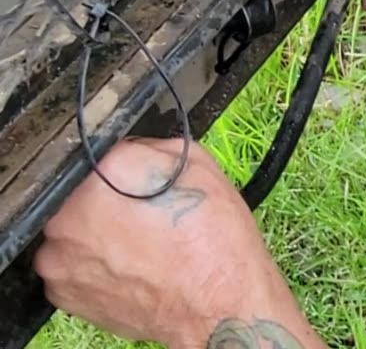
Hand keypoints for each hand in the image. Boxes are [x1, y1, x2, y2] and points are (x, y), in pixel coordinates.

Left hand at [34, 139, 316, 347]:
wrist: (218, 306)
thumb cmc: (216, 240)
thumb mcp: (201, 168)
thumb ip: (153, 149)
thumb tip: (130, 150)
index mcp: (104, 174)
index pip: (102, 153)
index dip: (126, 168)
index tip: (142, 184)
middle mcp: (69, 213)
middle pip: (78, 193)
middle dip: (105, 202)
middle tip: (141, 218)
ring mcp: (58, 257)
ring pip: (71, 231)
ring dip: (95, 234)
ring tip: (137, 247)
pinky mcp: (60, 292)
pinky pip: (70, 265)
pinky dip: (92, 265)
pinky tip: (128, 268)